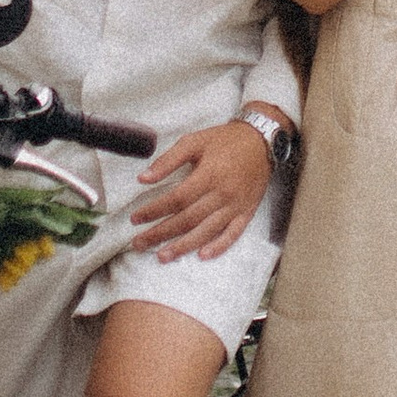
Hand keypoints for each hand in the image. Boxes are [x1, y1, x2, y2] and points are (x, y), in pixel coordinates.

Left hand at [127, 118, 273, 262]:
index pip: (177, 199)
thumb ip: (168, 160)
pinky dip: (218, 247)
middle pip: (188, 219)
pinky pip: (233, 234)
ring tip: (162, 256)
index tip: (135, 219)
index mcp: (209, 174)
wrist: (261, 141)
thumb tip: (143, 178)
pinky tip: (202, 256)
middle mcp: (222, 194)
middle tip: (139, 243)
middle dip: (161, 233)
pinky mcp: (246, 212)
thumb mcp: (194, 141)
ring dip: (183, 246)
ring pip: (206, 231)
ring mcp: (236, 206)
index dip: (154, 210)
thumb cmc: (225, 140)